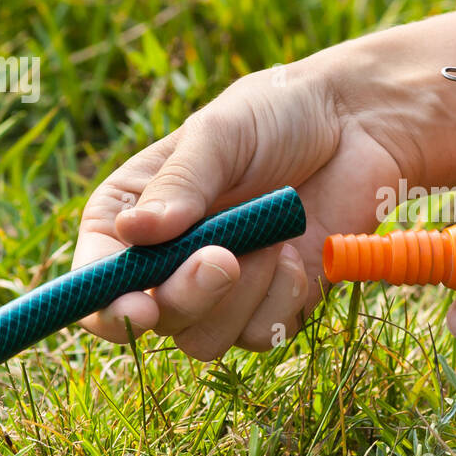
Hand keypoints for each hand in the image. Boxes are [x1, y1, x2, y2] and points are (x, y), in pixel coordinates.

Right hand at [73, 15, 455, 357]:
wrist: (359, 126)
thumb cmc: (278, 115)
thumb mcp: (220, 134)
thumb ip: (181, 185)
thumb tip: (134, 234)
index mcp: (131, 217)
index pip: (96, 281)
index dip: (108, 307)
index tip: (141, 308)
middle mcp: (167, 262)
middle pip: (154, 320)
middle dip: (189, 298)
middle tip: (225, 260)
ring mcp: (220, 290)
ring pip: (205, 340)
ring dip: (242, 298)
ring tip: (274, 239)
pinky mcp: (271, 304)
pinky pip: (261, 335)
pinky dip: (283, 300)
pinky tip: (300, 254)